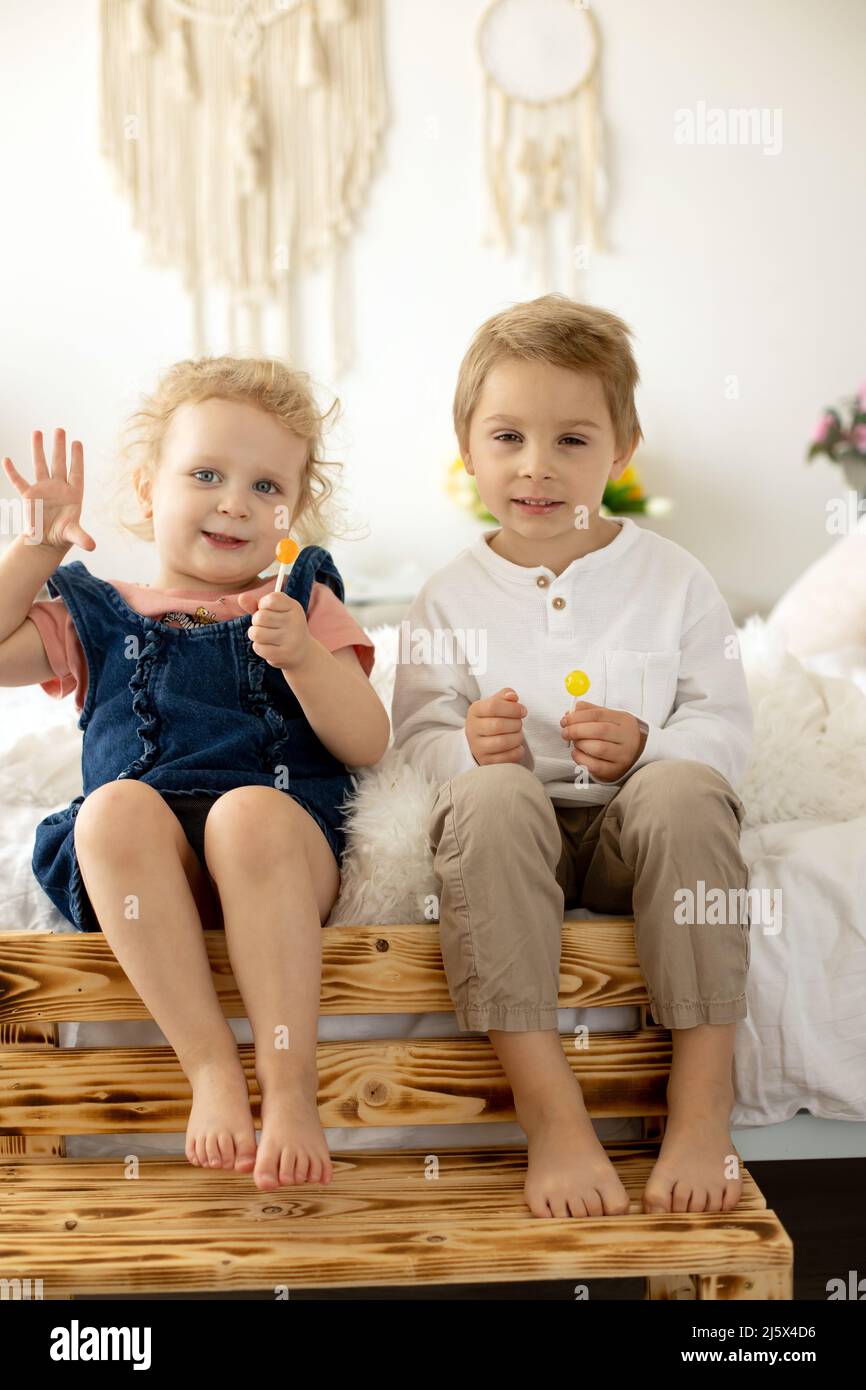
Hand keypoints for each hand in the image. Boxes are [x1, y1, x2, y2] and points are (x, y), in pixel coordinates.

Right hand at [2, 428, 95, 552]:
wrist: (46, 540)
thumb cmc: (63, 535)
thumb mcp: (73, 535)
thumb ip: (82, 538)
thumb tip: (92, 546)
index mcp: (73, 494)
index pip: (76, 472)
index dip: (77, 458)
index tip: (77, 442)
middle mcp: (58, 488)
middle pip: (59, 463)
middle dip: (59, 447)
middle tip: (60, 429)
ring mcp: (43, 489)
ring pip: (40, 466)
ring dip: (38, 450)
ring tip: (37, 432)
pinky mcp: (29, 496)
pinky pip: (19, 481)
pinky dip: (12, 472)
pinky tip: (7, 460)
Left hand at [236, 588, 311, 670]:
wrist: (302, 652)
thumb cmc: (283, 627)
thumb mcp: (273, 612)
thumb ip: (256, 604)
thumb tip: (240, 598)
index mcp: (294, 607)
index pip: (270, 599)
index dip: (263, 605)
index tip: (269, 610)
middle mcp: (295, 621)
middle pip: (260, 617)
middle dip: (256, 622)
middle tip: (266, 626)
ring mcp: (291, 638)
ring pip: (256, 633)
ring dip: (255, 635)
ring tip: (264, 636)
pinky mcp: (284, 654)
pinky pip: (258, 647)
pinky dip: (259, 647)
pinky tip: (269, 647)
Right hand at [466, 687, 528, 765]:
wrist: (482, 740)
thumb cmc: (494, 718)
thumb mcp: (497, 703)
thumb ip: (506, 696)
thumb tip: (512, 696)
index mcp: (474, 711)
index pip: (493, 706)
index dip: (513, 708)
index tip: (523, 711)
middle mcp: (472, 730)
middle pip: (498, 725)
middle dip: (516, 724)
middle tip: (519, 724)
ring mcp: (477, 748)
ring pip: (503, 742)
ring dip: (518, 737)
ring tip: (518, 734)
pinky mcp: (486, 762)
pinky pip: (508, 758)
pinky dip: (517, 751)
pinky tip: (516, 746)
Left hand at [560, 702, 643, 781]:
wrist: (632, 754)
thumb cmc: (615, 735)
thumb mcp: (607, 718)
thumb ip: (588, 712)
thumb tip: (570, 713)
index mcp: (623, 720)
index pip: (598, 714)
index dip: (578, 716)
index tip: (565, 720)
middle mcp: (626, 738)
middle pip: (600, 730)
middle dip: (577, 730)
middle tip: (565, 732)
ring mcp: (622, 756)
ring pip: (599, 749)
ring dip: (580, 744)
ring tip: (575, 742)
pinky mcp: (615, 771)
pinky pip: (595, 766)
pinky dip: (581, 759)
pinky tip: (577, 753)